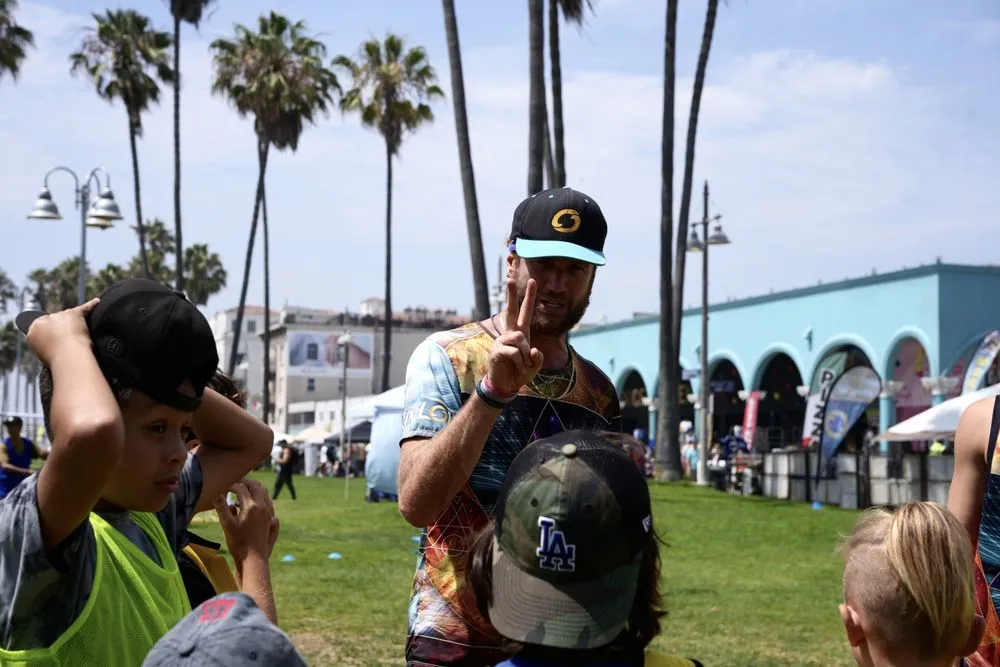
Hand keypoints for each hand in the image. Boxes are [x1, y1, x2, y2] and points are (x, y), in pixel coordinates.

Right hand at [25, 299, 99, 366]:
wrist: (68, 357)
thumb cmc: (58, 360)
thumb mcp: (45, 353)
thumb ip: (47, 343)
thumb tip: (56, 342)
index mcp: (33, 330)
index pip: (44, 328)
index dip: (53, 336)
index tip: (59, 344)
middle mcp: (44, 319)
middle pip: (56, 321)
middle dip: (63, 331)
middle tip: (70, 345)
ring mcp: (59, 315)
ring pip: (69, 317)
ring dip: (75, 326)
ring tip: (79, 340)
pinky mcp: (74, 314)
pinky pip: (84, 308)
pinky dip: (91, 305)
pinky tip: (97, 302)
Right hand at [213, 478, 277, 565]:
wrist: (253, 559)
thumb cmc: (238, 543)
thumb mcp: (227, 525)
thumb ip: (222, 507)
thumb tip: (215, 493)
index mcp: (251, 506)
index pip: (241, 488)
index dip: (231, 485)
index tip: (224, 487)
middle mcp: (263, 506)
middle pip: (256, 486)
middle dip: (245, 482)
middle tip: (235, 483)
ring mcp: (269, 512)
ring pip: (264, 493)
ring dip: (254, 489)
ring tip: (243, 492)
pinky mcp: (271, 519)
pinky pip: (268, 502)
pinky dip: (260, 498)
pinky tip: (253, 505)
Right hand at [487, 279, 543, 395]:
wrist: (505, 386)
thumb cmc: (519, 373)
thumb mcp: (535, 366)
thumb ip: (538, 358)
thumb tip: (533, 350)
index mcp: (521, 334)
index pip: (525, 312)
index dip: (529, 298)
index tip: (532, 281)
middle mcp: (510, 334)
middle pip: (511, 311)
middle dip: (511, 295)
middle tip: (509, 279)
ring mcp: (502, 341)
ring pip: (519, 337)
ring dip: (525, 354)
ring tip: (522, 364)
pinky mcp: (497, 350)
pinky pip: (514, 351)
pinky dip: (520, 362)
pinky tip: (516, 367)